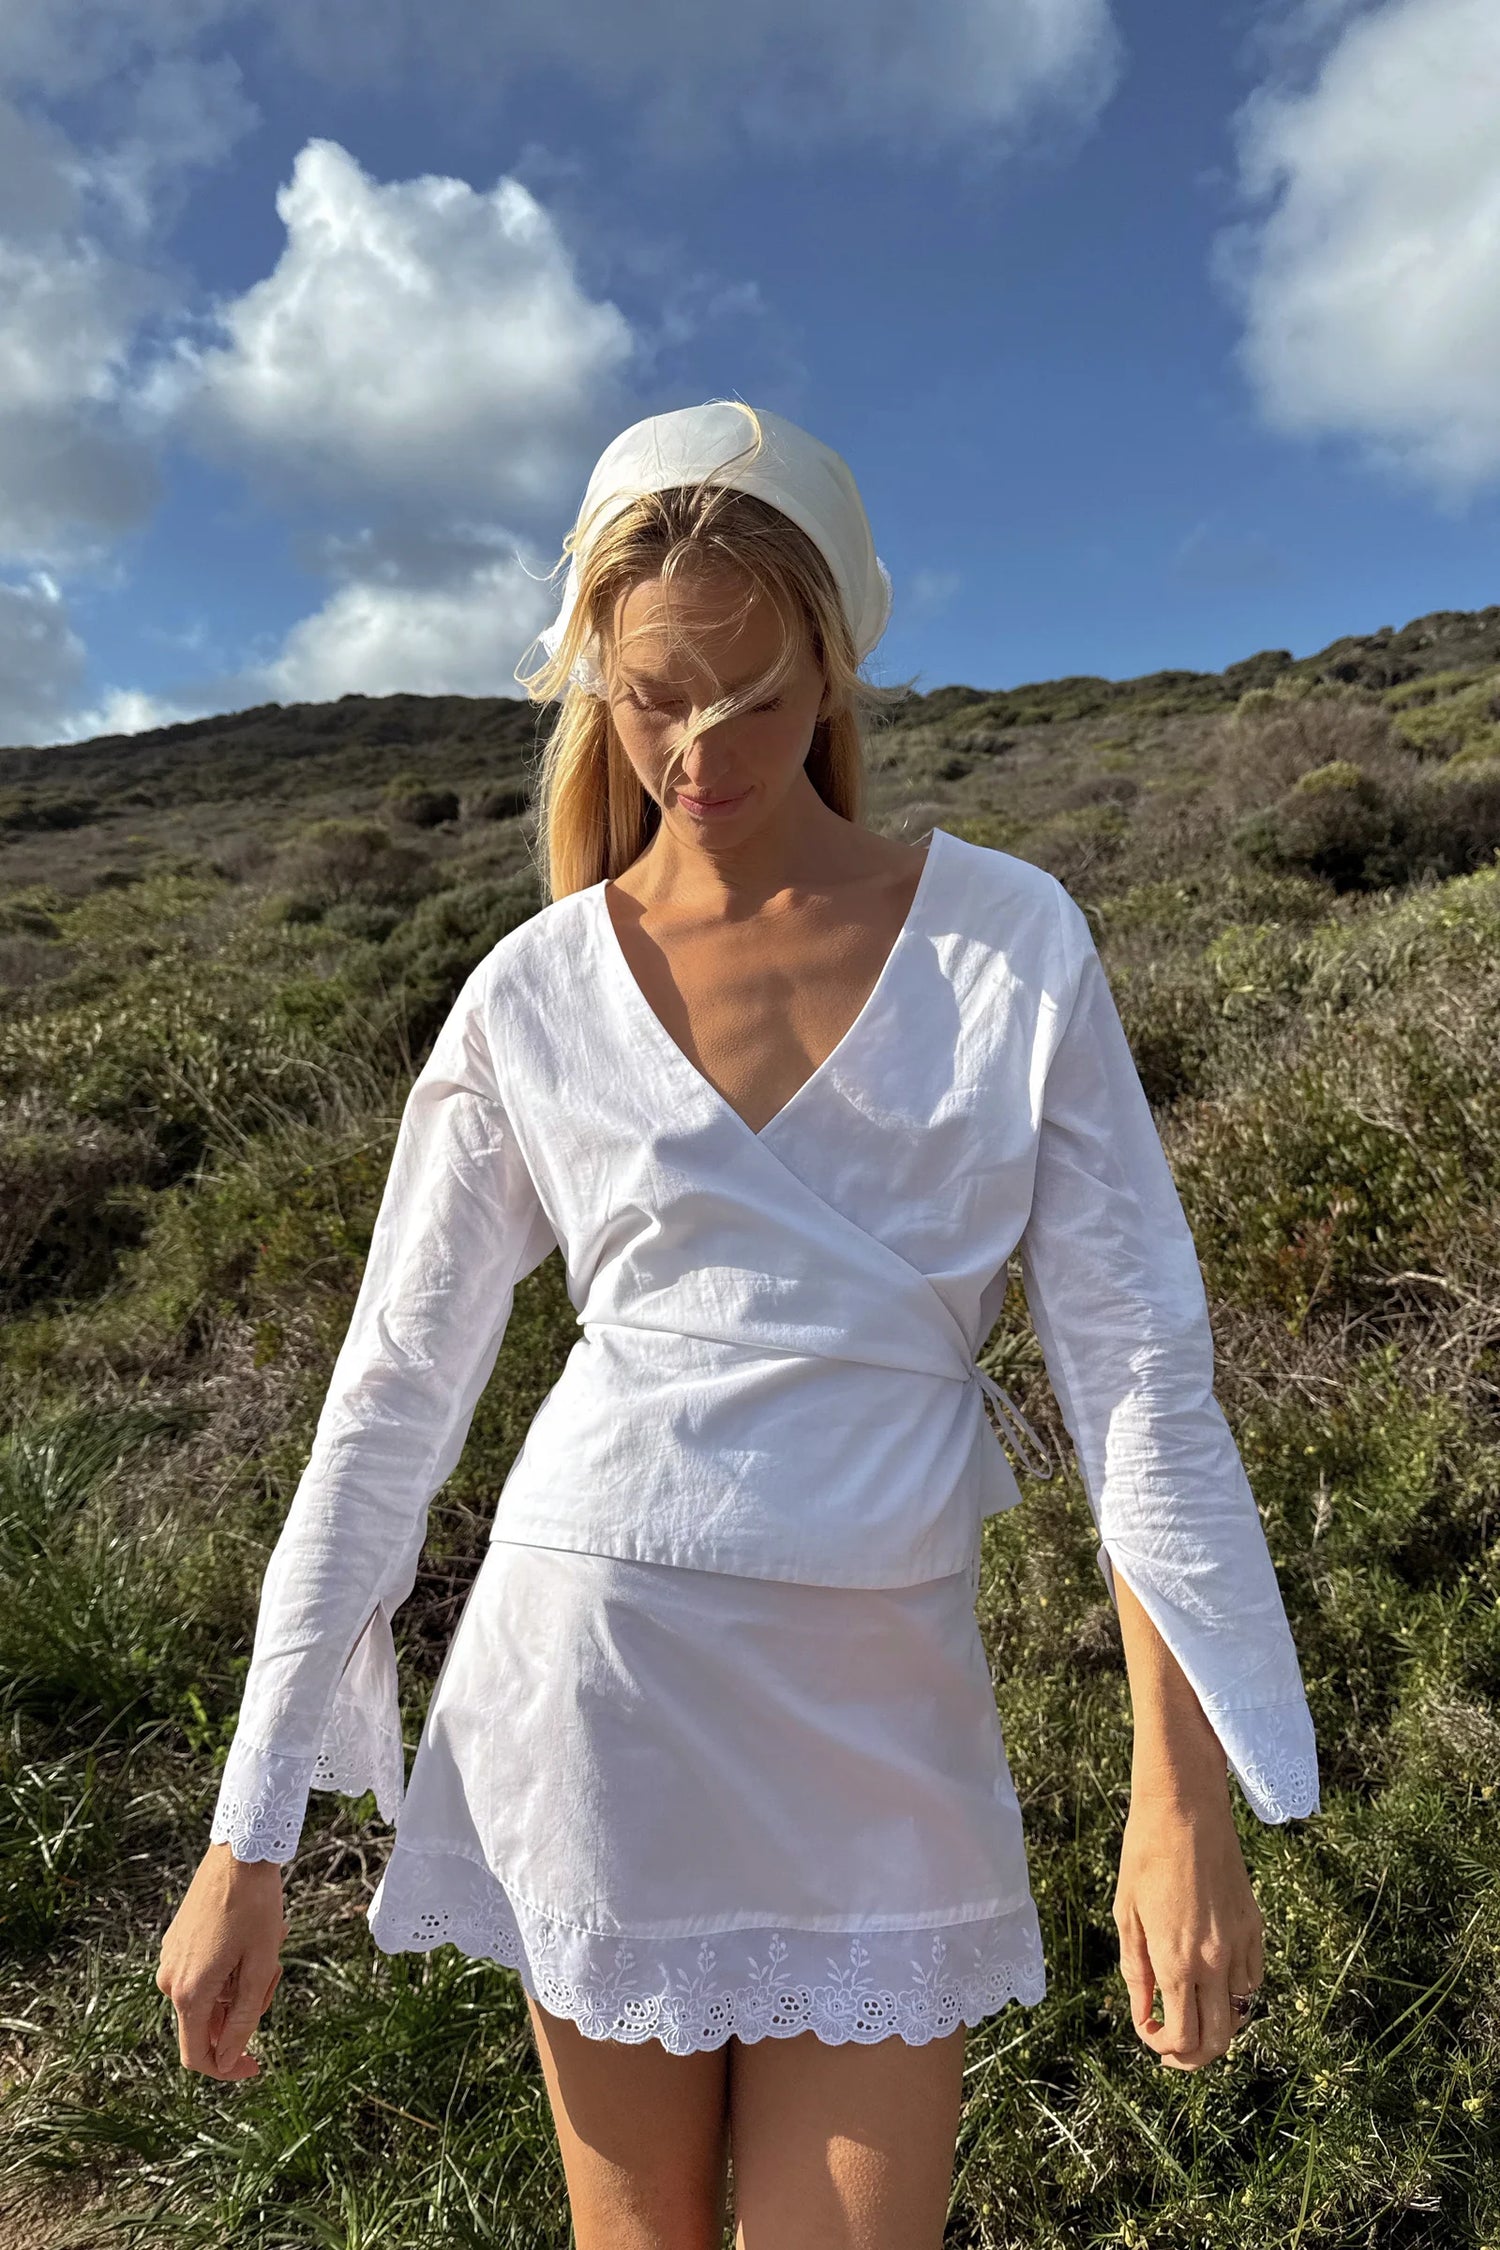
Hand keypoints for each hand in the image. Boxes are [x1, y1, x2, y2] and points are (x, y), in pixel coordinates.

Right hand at [157, 1842, 289, 2080]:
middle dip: (245, 2008)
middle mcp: (169, 1981)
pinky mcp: (176, 1942)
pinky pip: (204, 1973)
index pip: (198, 2056)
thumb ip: (241, 2020)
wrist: (238, 1853)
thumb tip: (228, 2061)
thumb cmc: (255, 1908)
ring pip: (211, 1996)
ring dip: (241, 1982)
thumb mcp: (259, 1968)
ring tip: (268, 1945)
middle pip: (210, 2023)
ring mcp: (170, 1959)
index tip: (257, 2065)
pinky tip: (253, 1935)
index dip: (228, 2069)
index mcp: (189, 1993)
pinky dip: (230, 1966)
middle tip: (273, 1970)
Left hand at [1113, 1788, 1263, 2070]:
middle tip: (1171, 2047)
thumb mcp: (1126, 1916)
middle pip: (1217, 2040)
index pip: (1181, 2037)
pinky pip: (1252, 1980)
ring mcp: (1240, 1944)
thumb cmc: (1144, 1856)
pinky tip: (1212, 1981)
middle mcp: (1214, 1961)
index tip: (1148, 2033)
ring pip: (1239, 2014)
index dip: (1163, 2048)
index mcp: (1176, 1961)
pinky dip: (1235, 1994)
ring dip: (1215, 2026)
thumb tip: (1145, 2016)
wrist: (1184, 1808)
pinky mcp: (1254, 1926)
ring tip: (1190, 2013)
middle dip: (1193, 2056)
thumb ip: (1136, 1973)